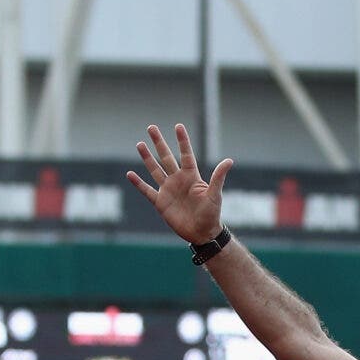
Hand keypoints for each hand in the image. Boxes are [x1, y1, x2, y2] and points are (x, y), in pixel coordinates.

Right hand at [127, 124, 231, 243]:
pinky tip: (130, 174)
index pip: (185, 154)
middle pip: (166, 157)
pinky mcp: (160, 202)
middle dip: (159, 142)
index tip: (178, 126)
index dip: (182, 141)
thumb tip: (229, 160)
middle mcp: (178, 180)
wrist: (201, 233)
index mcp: (191, 177)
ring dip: (147, 158)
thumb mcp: (215, 195)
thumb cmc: (211, 214)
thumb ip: (218, 177)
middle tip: (151, 127)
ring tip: (140, 144)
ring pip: (155, 170)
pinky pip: (147, 190)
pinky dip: (138, 183)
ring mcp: (168, 190)